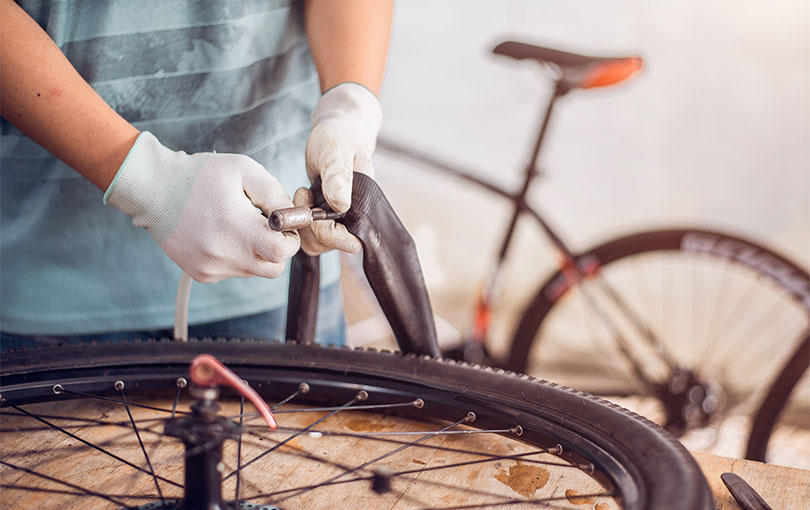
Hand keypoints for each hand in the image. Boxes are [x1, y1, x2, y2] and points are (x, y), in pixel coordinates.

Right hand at [105, 132, 299, 281]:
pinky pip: (234, 272)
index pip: (282, 252)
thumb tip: (292, 215)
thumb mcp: (244, 170)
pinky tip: (221, 234)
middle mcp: (224, 255)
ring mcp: (212, 268)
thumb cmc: (200, 175)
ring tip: (237, 225)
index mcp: (237, 228)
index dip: (290, 238)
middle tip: (265, 227)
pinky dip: (236, 256)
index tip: (282, 224)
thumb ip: (275, 193)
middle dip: (277, 249)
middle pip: (273, 268)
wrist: (153, 189)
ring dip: (256, 252)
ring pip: (254, 271)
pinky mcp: (202, 274)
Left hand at [298, 82, 381, 254]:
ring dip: (301, 223)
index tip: (314, 207)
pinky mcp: (324, 218)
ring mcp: (337, 220)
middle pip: (328, 247)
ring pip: (314, 243)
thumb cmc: (339, 137)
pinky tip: (302, 197)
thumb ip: (338, 176)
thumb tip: (340, 205)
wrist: (336, 132)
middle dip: (309, 226)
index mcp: (364, 207)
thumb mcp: (336, 151)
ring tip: (303, 193)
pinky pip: (307, 233)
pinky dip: (297, 219)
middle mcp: (353, 218)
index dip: (329, 233)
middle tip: (304, 194)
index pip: (350, 242)